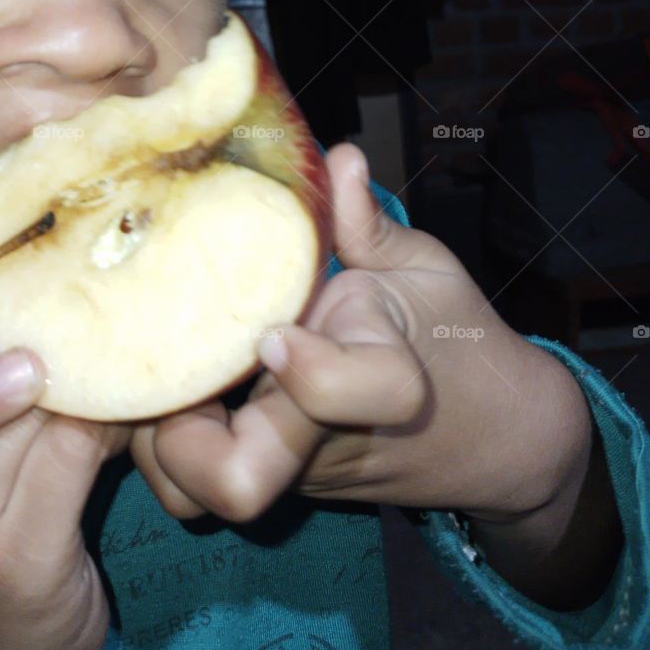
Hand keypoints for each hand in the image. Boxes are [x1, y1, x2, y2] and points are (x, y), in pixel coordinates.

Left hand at [127, 143, 585, 523]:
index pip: (339, 397)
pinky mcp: (268, 477)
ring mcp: (290, 470)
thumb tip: (339, 155)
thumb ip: (370, 223)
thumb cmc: (456, 337)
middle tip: (167, 350)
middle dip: (178, 425)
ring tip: (156, 351)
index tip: (278, 330)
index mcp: (380, 380)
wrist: (495, 432)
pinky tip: (164, 363)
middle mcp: (323, 440)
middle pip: (235, 482)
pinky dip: (160, 430)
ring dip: (153, 431)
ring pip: (190, 493)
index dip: (305, 369)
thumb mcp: (423, 267)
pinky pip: (189, 477)